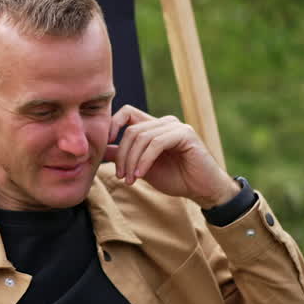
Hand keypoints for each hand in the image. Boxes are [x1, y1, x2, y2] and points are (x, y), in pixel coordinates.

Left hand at [105, 105, 237, 207]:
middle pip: (131, 129)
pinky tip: (141, 175)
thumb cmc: (176, 178)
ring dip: (132, 161)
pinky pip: (156, 143)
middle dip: (122, 155)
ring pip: (142, 136)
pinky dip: (144, 160)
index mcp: (154, 126)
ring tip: (131, 179)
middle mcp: (164, 122)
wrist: (202, 189)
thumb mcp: (142, 168)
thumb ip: (123, 156)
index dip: (112, 125)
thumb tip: (101, 149)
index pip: (127, 113)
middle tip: (121, 176)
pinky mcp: (185, 134)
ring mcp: (175, 126)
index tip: (104, 146)